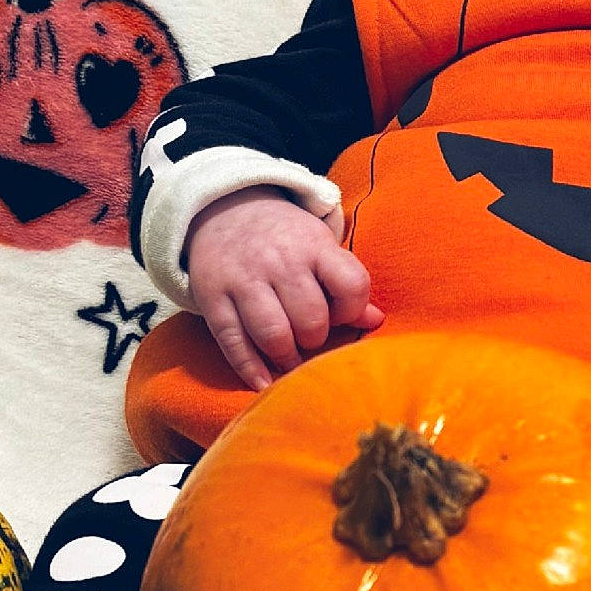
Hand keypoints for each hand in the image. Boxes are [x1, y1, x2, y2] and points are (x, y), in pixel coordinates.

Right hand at [185, 187, 383, 389]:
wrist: (223, 208)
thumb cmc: (283, 238)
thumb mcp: (318, 247)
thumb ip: (346, 282)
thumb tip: (376, 321)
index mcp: (313, 245)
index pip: (351, 285)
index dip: (351, 310)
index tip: (339, 314)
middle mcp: (279, 262)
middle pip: (311, 319)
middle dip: (315, 338)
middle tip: (309, 338)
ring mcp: (243, 280)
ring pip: (274, 335)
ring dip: (287, 358)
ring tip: (289, 359)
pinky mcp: (213, 298)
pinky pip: (234, 343)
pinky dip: (251, 370)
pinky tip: (264, 383)